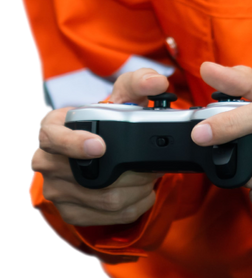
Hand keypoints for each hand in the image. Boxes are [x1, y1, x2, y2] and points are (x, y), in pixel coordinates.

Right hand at [31, 68, 168, 225]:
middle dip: (127, 171)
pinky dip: (133, 205)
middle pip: (84, 175)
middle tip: (149, 164)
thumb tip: (156, 83)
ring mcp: (56, 189)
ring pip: (102, 199)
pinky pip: (106, 217)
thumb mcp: (122, 93)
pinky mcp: (71, 212)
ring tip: (151, 174)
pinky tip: (143, 191)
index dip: (74, 143)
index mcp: (51, 128)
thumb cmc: (108, 117)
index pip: (52, 136)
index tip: (100, 146)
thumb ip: (139, 82)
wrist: (104, 145)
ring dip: (136, 188)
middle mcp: (47, 160)